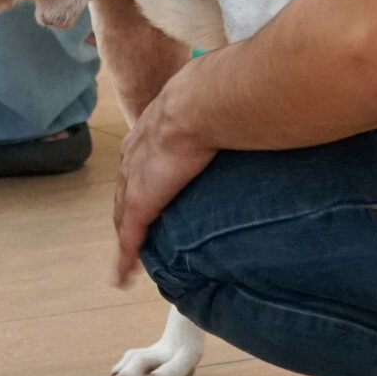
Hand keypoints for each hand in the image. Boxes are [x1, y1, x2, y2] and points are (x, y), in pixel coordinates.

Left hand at [111, 68, 219, 287]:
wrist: (198, 106)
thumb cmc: (213, 99)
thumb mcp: (211, 105)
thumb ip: (222, 113)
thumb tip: (253, 109)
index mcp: (150, 131)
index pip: (139, 160)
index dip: (140, 177)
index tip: (144, 188)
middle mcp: (135, 155)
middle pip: (125, 189)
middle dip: (126, 211)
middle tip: (132, 231)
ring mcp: (135, 180)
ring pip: (123, 217)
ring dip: (125, 238)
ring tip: (127, 260)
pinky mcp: (141, 202)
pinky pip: (129, 238)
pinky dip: (126, 259)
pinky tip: (123, 277)